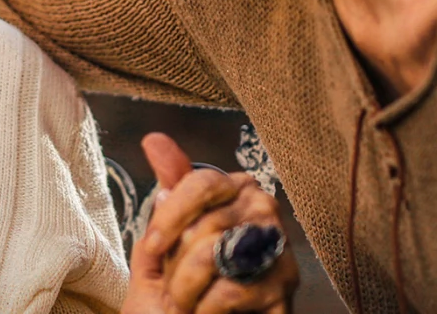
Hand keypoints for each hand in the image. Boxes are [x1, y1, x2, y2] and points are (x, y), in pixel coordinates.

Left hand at [123, 133, 297, 313]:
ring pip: (217, 255)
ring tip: (185, 302)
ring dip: (186, 288)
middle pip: (207, 223)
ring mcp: (280, 252)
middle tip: (173, 288)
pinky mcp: (284, 291)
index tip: (152, 247)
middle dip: (176, 265)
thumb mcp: (160, 244)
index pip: (203, 181)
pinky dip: (206, 309)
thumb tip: (155, 140)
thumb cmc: (175, 295)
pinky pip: (231, 291)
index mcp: (235, 192)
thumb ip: (165, 195)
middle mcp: (264, 214)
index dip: (170, 216)